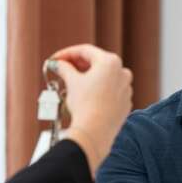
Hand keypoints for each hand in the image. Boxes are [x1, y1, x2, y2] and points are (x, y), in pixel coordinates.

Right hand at [48, 44, 132, 172]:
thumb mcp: (71, 82)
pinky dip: (97, 91)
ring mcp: (125, 88)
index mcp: (110, 62)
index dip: (67, 54)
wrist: (95, 132)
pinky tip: (85, 97)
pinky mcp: (124, 103)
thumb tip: (58, 64)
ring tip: (72, 84)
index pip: (85, 51)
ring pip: (104, 78)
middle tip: (62, 69)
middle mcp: (122, 72)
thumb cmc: (85, 105)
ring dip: (87, 78)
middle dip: (77, 65)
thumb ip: (64, 68)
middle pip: (96, 63)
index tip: (56, 59)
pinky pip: (109, 92)